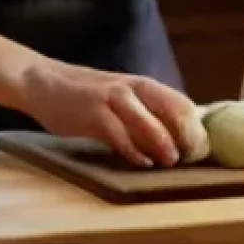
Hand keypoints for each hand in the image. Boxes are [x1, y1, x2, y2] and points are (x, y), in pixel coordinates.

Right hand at [17, 58, 198, 168]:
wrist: (43, 81)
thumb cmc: (85, 94)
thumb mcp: (119, 96)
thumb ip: (143, 111)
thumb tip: (175, 138)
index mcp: (140, 84)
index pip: (181, 102)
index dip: (195, 127)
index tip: (200, 150)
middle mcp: (130, 88)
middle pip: (172, 109)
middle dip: (186, 136)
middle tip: (190, 158)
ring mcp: (111, 99)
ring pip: (148, 122)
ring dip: (163, 145)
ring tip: (169, 162)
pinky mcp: (93, 114)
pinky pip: (120, 135)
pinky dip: (134, 152)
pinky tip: (141, 163)